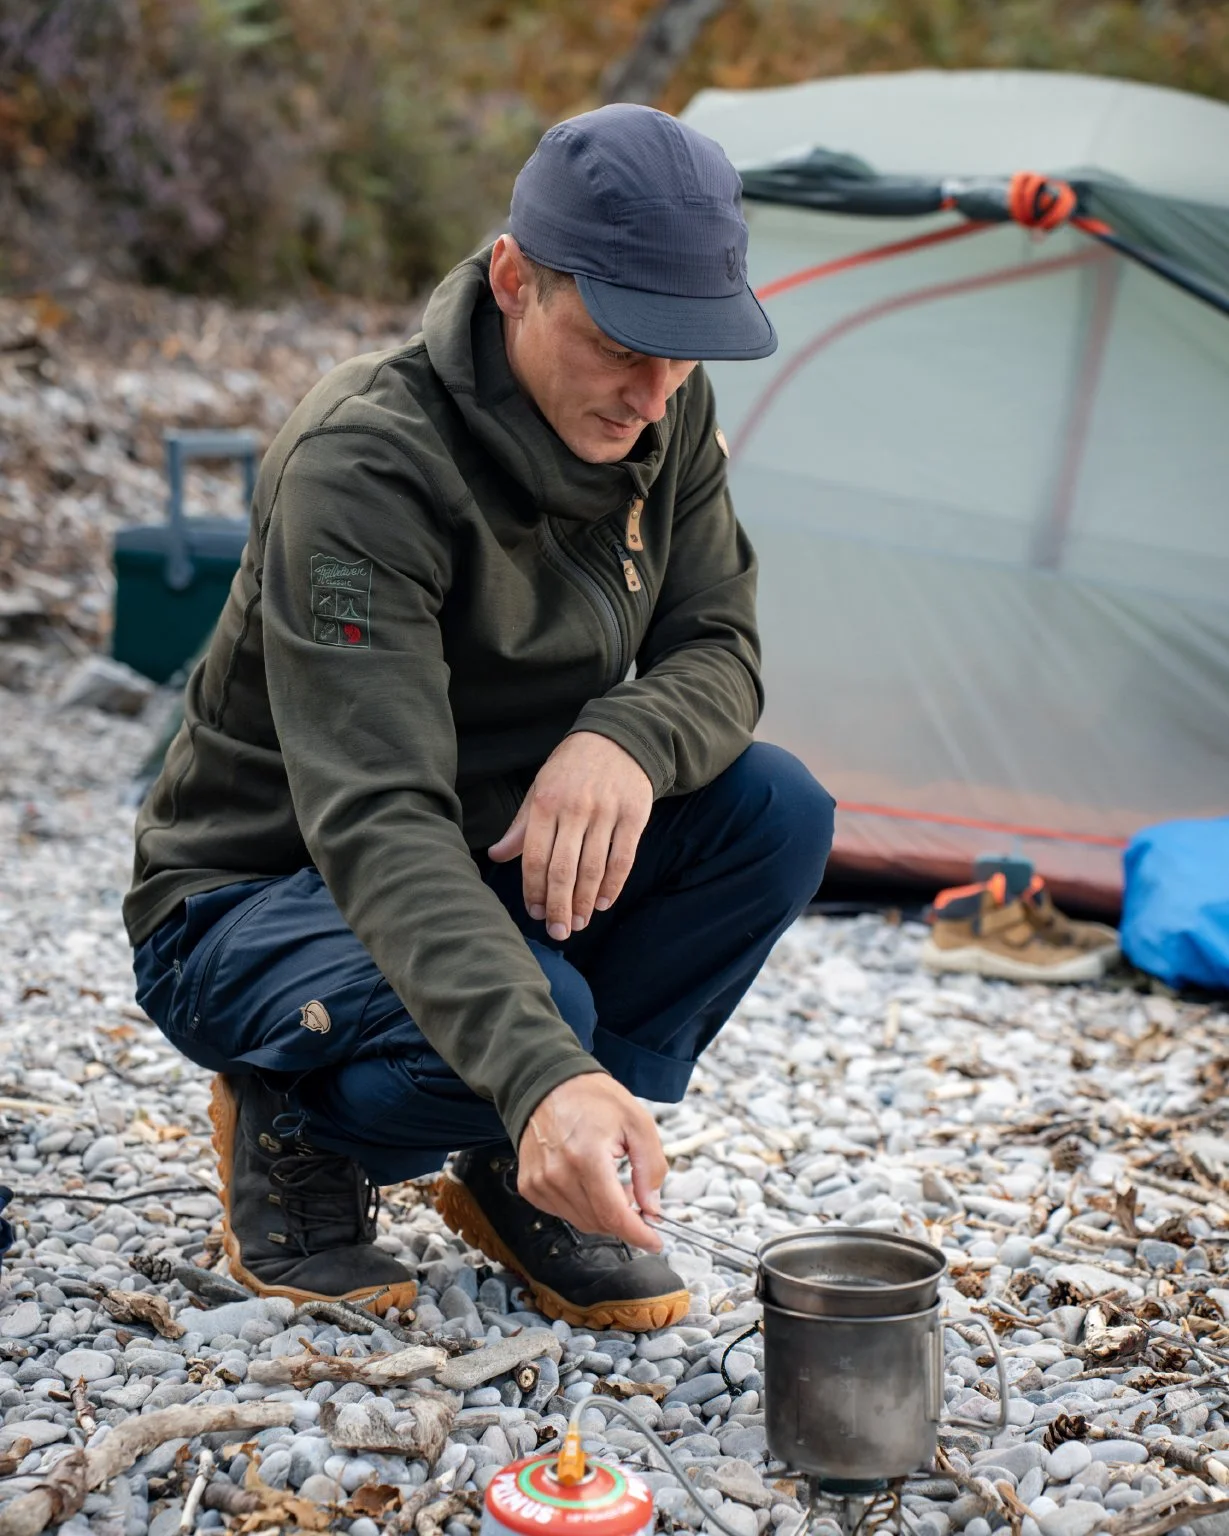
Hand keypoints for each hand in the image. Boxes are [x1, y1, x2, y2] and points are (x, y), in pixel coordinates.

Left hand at [488, 731, 652, 939]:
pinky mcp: (634, 815)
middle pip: (563, 869)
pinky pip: (623, 858)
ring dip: (584, 901)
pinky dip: (613, 885)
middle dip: (558, 906)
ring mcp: (606, 812)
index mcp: (546, 803)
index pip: (536, 857)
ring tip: (578, 924)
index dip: (534, 890)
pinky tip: (603, 903)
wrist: (618, 738)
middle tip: (557, 932)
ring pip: (593, 868)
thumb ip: (521, 827)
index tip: (534, 913)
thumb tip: (497, 857)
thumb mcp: (540, 789)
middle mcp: (574, 808)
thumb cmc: (571, 769)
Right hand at [518, 1074, 666, 1249]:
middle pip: (599, 1223)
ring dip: (604, 1214)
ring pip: (581, 1221)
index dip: (638, 1234)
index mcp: (586, 1157)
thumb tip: (652, 1207)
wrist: (546, 1083)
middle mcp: (557, 1175)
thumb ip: (651, 1168)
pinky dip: (583, 1207)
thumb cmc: (592, 1098)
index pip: (614, 1216)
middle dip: (625, 1219)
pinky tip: (591, 1183)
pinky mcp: (530, 1186)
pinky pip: (563, 1212)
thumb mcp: (637, 1122)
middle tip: (638, 1196)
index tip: (655, 1241)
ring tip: (614, 1183)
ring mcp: (539, 1183)